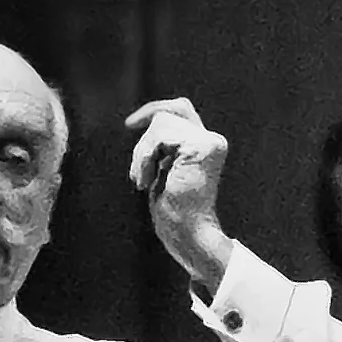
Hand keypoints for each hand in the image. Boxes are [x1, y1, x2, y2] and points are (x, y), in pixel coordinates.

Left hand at [125, 98, 233, 293]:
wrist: (186, 233)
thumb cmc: (172, 211)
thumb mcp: (164, 169)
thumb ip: (165, 145)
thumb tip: (149, 118)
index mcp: (206, 145)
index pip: (180, 109)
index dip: (154, 110)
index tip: (129, 125)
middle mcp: (212, 140)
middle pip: (166, 115)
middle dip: (144, 143)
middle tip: (138, 175)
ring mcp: (209, 142)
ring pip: (161, 123)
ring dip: (142, 154)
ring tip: (143, 181)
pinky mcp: (201, 147)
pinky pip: (160, 136)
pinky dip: (145, 158)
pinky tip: (146, 182)